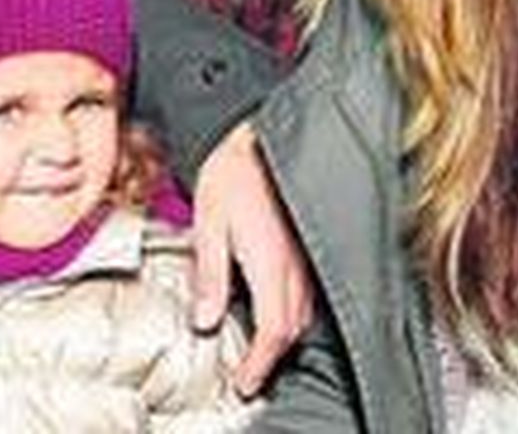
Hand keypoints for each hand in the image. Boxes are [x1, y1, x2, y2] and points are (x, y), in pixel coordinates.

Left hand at [191, 120, 311, 395]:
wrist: (262, 134)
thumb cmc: (233, 171)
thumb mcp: (209, 222)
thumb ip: (210, 275)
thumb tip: (205, 321)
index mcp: (271, 263)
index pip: (273, 332)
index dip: (260, 365)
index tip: (244, 383)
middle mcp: (297, 265)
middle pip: (291, 330)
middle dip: (271, 357)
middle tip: (248, 373)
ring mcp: (309, 256)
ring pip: (303, 314)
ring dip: (282, 336)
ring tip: (259, 348)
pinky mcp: (312, 246)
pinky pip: (309, 293)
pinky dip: (292, 312)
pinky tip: (276, 308)